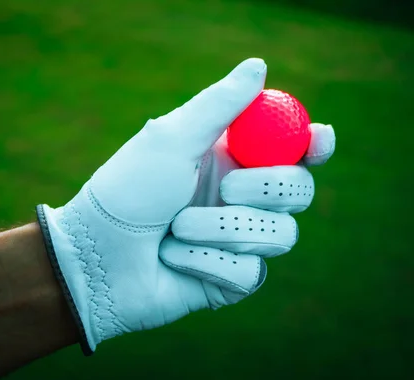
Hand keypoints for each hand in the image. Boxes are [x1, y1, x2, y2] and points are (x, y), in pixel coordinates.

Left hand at [37, 58, 334, 354]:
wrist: (95, 258)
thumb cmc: (127, 191)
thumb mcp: (171, 139)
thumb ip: (220, 104)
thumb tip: (258, 66)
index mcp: (230, 159)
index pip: (291, 149)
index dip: (312, 144)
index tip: (318, 140)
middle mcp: (241, 198)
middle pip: (298, 190)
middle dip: (266, 188)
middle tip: (227, 187)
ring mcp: (239, 240)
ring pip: (280, 234)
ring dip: (222, 229)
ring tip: (176, 228)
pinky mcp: (232, 280)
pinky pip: (249, 272)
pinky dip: (206, 261)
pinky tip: (174, 259)